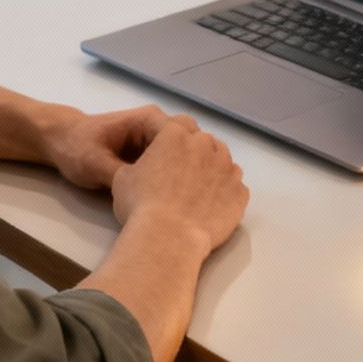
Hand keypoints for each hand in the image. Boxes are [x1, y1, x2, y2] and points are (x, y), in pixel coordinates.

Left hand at [39, 105, 178, 190]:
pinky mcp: (152, 155)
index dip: (188, 160)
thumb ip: (121, 176)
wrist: (61, 142)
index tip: (186, 186)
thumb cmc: (75, 147)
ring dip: (183, 175)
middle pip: (190, 145)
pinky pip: (170, 165)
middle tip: (186, 196)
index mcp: (149, 120)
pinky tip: (173, 198)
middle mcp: (159, 126)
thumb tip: (146, 194)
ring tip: (182, 200)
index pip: (184, 135)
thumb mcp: (94, 164)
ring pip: (182, 157)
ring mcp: (157, 140)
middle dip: (190, 169)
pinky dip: (173, 179)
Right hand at [110, 117, 247, 256]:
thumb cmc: (141, 205)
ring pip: (222, 160)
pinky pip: (235, 185)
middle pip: (202, 141)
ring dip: (211, 169)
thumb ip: (136, 163)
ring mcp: (227, 168)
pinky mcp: (240, 191)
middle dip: (192, 152)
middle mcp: (206, 145)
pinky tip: (210, 205)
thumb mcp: (123, 177)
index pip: (177, 123)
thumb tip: (142, 168)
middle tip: (178, 175)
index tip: (163, 154)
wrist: (169, 238)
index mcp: (176, 134)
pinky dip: (225, 191)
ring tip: (196, 191)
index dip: (169, 138)